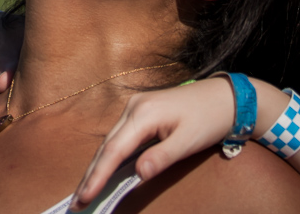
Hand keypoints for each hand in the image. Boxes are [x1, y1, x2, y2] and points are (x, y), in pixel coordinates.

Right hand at [69, 78, 233, 209]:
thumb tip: (138, 175)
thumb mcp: (188, 142)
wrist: (223, 97)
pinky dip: (109, 156)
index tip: (85, 197)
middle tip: (76, 201)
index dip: (98, 175)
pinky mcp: (140, 112)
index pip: (114, 150)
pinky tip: (104, 170)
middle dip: (90, 174)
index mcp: (143, 114)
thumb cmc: (207, 119)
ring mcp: (134, 107)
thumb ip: (162, 157)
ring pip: (110, 141)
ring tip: (86, 190)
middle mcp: (132, 108)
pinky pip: (119, 137)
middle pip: (106, 145)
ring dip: (97, 166)